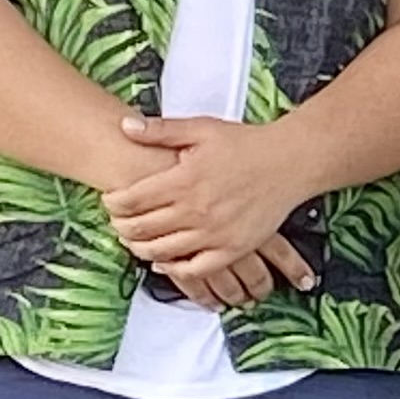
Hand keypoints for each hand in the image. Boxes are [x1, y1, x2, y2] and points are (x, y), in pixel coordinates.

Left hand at [106, 117, 319, 307]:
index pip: (132, 199)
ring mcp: (214, 233)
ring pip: (162, 252)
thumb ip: (161, 130)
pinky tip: (165, 264)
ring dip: (141, 248)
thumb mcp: (201, 129)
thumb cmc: (246, 144)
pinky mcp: (232, 249)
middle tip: (117, 223)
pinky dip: (174, 271)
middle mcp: (195, 210)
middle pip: (141, 228)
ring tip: (135, 241)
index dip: (113, 203)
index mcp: (183, 179)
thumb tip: (126, 127)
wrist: (289, 162)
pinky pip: (195, 269)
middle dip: (122, 227)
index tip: (110, 201)